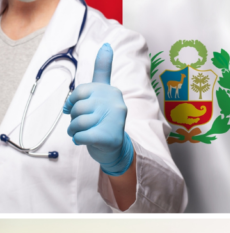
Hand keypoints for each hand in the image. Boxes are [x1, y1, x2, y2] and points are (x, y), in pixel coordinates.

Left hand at [64, 43, 133, 175]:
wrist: (115, 148)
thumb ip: (103, 70)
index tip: (78, 106)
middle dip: (74, 118)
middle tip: (83, 123)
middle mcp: (116, 103)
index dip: (73, 102)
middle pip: (77, 107)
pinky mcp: (109, 136)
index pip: (80, 91)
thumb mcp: (103, 93)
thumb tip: (106, 45)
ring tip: (84, 133)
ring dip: (74, 130)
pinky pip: (80, 136)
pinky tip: (86, 140)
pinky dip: (77, 140)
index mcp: (112, 91)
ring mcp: (114, 120)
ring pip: (77, 122)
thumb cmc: (104, 119)